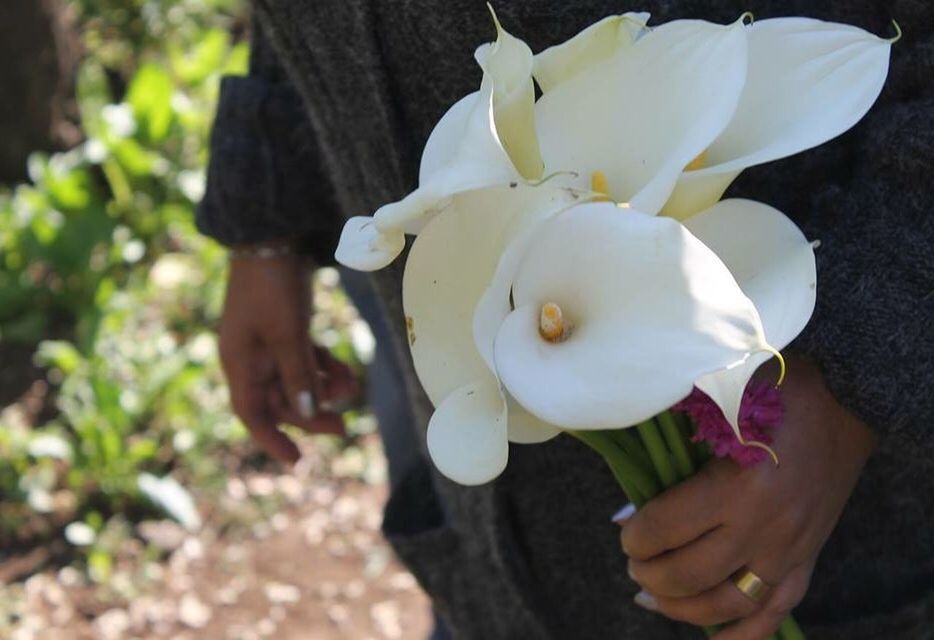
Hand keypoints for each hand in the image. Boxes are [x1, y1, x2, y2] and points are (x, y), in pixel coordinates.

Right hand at [219, 246, 358, 463]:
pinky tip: (343, 370)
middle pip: (279, 401)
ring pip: (296, 381)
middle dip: (310, 414)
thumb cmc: (272, 286)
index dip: (272, 440)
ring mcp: (267, 343)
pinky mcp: (284, 329)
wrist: (272, 237)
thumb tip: (308, 413)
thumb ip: (298, 375)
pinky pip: (303, 360)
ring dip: (322, 389)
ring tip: (351, 386)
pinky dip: (322, 368)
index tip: (296, 461)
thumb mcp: (287, 334)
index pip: (252, 414)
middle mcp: (250, 358)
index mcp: (240, 363)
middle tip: (343, 427)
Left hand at [619, 356, 874, 638]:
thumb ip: (676, 433)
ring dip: (683, 609)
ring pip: (728, 603)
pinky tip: (713, 637)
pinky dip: (743, 634)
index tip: (626, 531)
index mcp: (737, 486)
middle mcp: (764, 528)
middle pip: (690, 575)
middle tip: (635, 563)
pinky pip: (776, 611)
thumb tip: (636, 473)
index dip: (635, 537)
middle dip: (650, 574)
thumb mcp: (718, 401)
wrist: (847, 403)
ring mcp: (789, 550)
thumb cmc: (776, 391)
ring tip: (653, 598)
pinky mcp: (807, 559)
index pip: (665, 530)